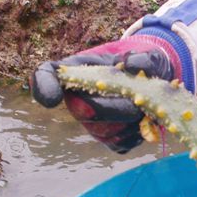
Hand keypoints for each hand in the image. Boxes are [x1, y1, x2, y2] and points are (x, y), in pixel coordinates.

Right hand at [31, 36, 180, 152]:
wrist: (152, 82)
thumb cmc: (140, 63)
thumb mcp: (143, 53)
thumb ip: (141, 57)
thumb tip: (132, 66)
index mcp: (74, 71)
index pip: (45, 76)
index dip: (44, 88)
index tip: (53, 99)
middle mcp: (76, 100)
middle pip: (84, 112)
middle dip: (114, 108)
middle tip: (138, 100)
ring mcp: (92, 124)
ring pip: (107, 132)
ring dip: (131, 120)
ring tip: (148, 105)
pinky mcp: (112, 141)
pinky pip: (122, 144)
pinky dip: (139, 133)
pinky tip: (148, 119)